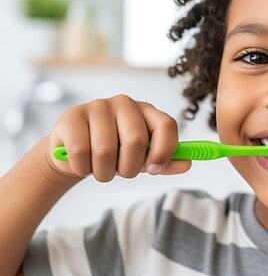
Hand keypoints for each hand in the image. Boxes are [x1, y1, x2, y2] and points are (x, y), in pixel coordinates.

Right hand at [46, 94, 190, 181]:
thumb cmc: (115, 154)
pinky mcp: (72, 115)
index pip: (166, 125)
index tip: (154, 169)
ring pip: (106, 150)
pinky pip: (80, 152)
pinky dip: (82, 168)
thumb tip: (187, 163)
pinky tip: (82, 164)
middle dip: (128, 168)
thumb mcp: (142, 159)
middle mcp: (125, 103)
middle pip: (135, 140)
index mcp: (147, 111)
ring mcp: (97, 106)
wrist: (75, 154)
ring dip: (103, 172)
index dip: (164, 150)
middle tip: (119, 172)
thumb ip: (165, 161)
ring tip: (100, 170)